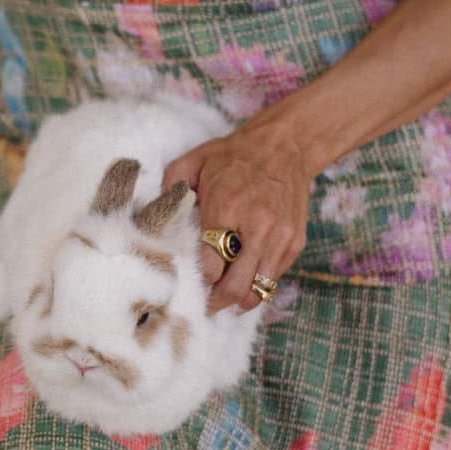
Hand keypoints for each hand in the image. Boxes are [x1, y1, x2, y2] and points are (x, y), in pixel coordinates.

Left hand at [163, 118, 311, 312]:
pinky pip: (274, 279)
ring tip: (223, 298)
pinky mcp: (295, 242)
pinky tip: (243, 279)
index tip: (186, 283)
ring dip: (237, 300)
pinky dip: (257, 286)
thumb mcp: (193, 161)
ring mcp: (280, 237)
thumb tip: (155, 217)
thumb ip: (170, 189)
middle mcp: (257, 226)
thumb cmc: (234, 155)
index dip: (197, 280)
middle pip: (234, 286)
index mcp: (227, 207)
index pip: (210, 265)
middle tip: (203, 304)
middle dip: (216, 302)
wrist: (286, 145)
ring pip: (257, 290)